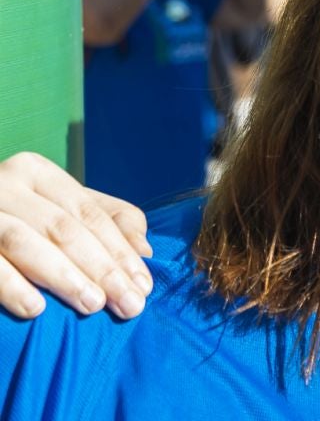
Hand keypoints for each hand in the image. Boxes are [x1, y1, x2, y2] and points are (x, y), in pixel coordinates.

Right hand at [0, 152, 151, 319]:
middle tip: (129, 304)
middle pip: (63, 229)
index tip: (144, 285)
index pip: (88, 213)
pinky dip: (11, 286)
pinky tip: (35, 308)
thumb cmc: (15, 224)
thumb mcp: (58, 212)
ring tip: (93, 305)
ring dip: (64, 276)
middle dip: (102, 269)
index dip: (120, 250)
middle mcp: (4, 184)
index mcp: (35, 172)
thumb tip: (144, 250)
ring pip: (25, 243)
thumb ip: (105, 221)